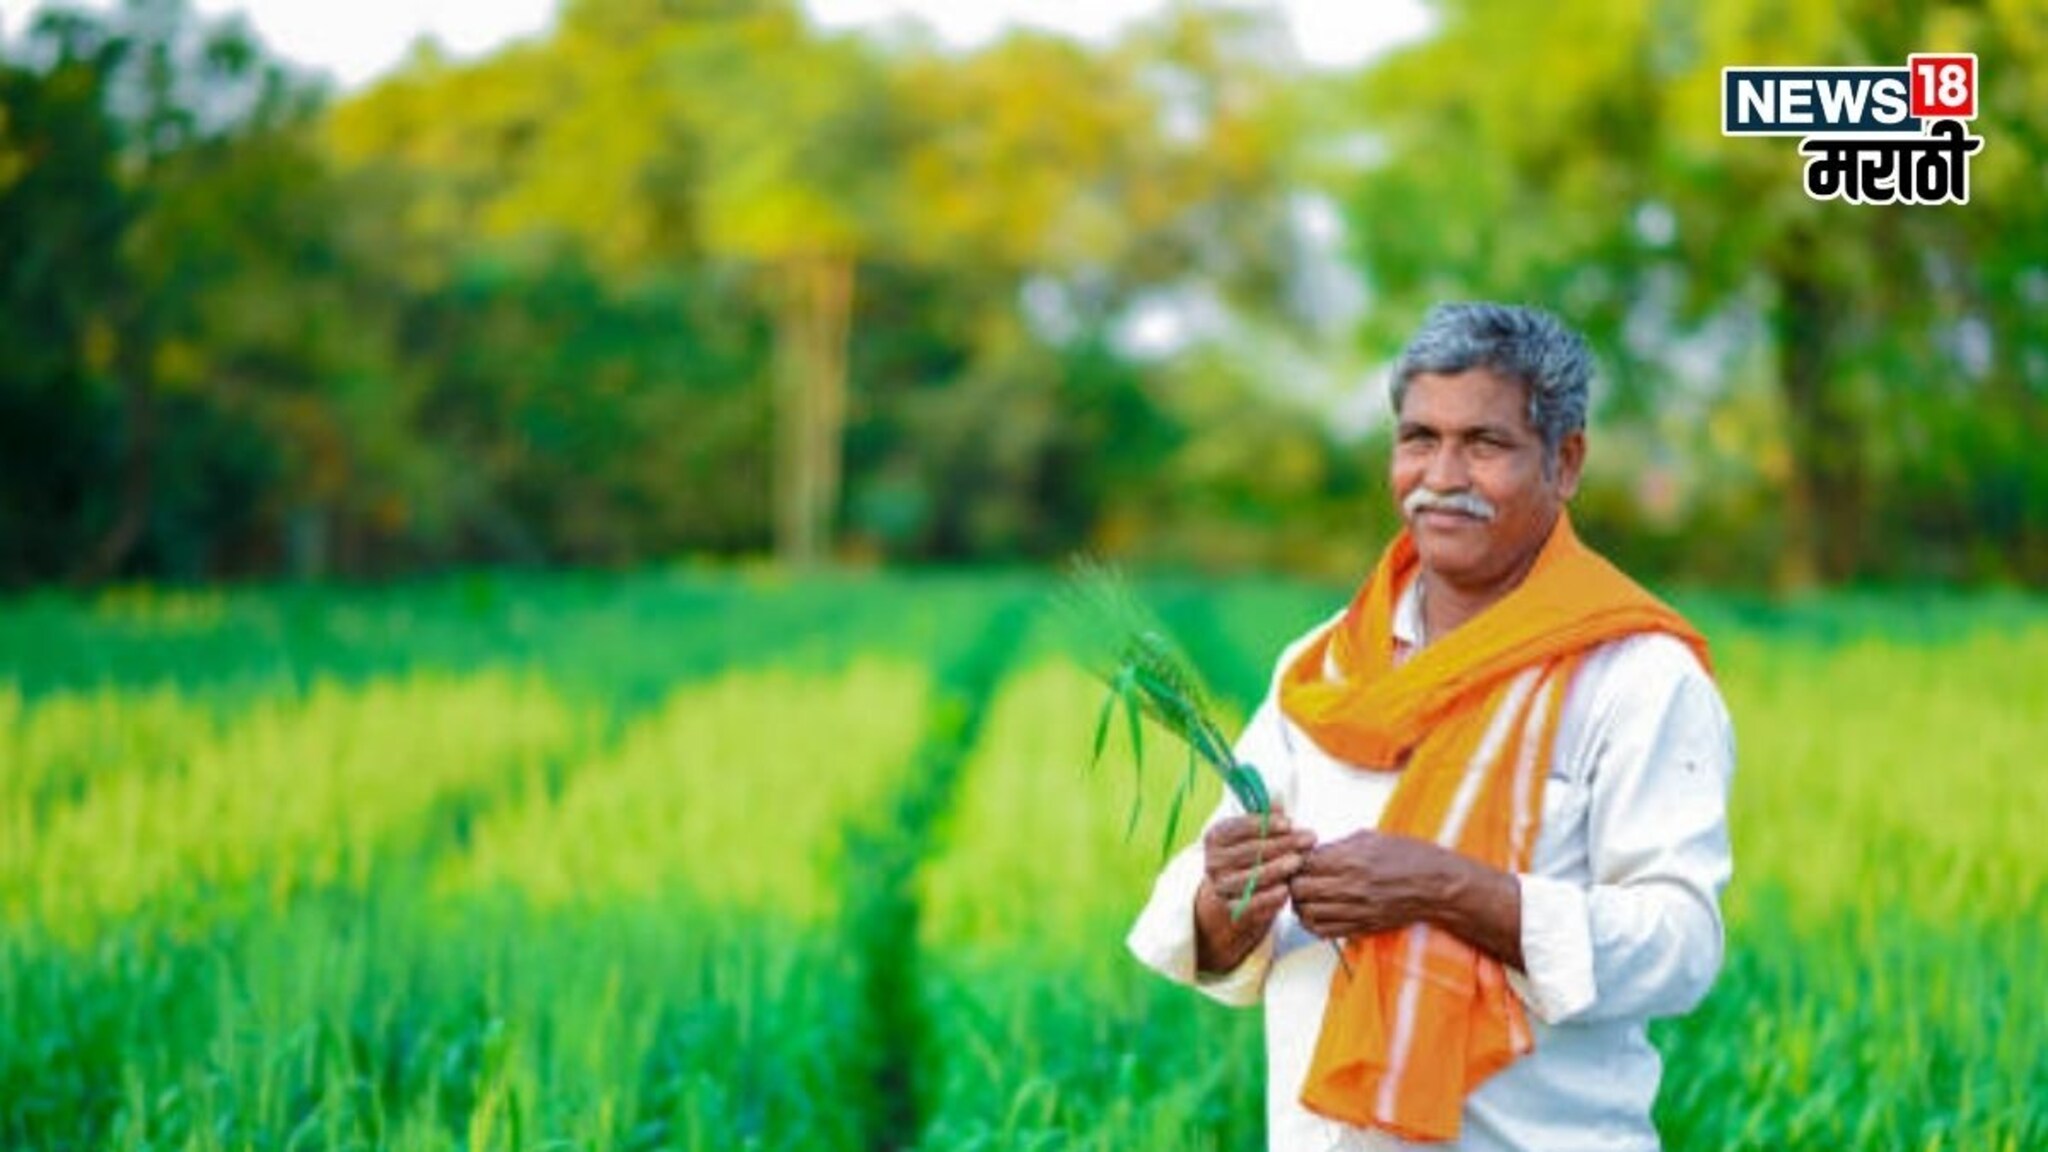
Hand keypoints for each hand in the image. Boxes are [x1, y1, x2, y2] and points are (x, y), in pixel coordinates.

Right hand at [1193, 810, 1315, 972]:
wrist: (1232, 893)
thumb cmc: (1249, 854)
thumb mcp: (1253, 833)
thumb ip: (1265, 817)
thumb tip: (1277, 800)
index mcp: (1216, 837)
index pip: (1239, 827)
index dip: (1265, 824)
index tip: (1289, 823)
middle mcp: (1214, 862)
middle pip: (1250, 851)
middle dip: (1282, 844)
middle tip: (1307, 840)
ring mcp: (1221, 886)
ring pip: (1251, 877)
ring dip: (1277, 869)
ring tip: (1298, 861)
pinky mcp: (1231, 908)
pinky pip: (1251, 903)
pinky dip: (1269, 897)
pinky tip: (1286, 889)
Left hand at [1289, 829, 1456, 940]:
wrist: (1438, 886)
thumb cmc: (1410, 856)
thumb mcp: (1372, 838)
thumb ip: (1338, 845)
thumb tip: (1313, 851)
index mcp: (1352, 860)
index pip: (1304, 864)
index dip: (1295, 860)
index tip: (1297, 859)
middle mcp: (1351, 887)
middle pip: (1300, 890)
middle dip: (1293, 883)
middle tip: (1297, 878)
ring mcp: (1356, 910)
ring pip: (1307, 914)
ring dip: (1301, 905)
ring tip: (1306, 896)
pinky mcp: (1362, 927)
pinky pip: (1325, 931)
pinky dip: (1314, 923)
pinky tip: (1318, 913)